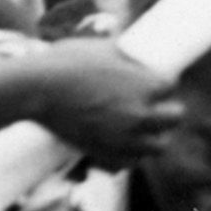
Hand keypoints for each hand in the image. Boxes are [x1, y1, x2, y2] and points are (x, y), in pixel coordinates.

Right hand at [16, 37, 177, 163]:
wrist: (35, 89)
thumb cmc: (66, 62)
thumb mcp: (102, 47)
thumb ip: (122, 52)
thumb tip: (131, 47)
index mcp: (147, 85)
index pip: (171, 86)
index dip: (165, 85)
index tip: (158, 85)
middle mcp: (141, 113)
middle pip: (174, 118)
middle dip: (168, 113)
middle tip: (157, 109)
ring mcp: (123, 136)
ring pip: (157, 146)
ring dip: (154, 138)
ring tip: (145, 132)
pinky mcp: (103, 153)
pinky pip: (128, 163)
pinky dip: (130, 158)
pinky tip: (126, 149)